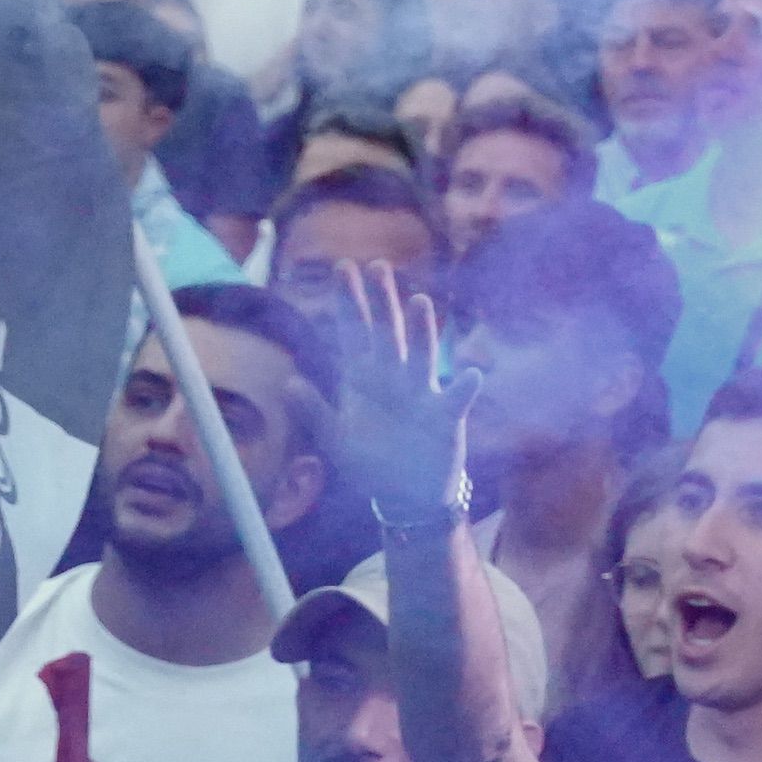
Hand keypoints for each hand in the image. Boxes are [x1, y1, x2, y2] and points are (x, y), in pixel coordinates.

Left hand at [330, 260, 472, 523]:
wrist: (405, 496)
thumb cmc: (371, 462)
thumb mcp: (335, 439)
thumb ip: (314, 411)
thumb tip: (289, 381)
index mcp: (363, 378)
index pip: (354, 332)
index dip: (348, 301)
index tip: (342, 267)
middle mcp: (393, 378)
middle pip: (386, 333)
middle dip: (382, 301)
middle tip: (378, 265)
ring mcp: (420, 394)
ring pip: (420, 356)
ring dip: (420, 331)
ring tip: (419, 302)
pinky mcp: (444, 419)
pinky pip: (455, 401)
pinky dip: (465, 388)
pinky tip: (472, 373)